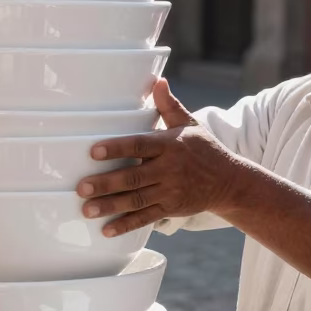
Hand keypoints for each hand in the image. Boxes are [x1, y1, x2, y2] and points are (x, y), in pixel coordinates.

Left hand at [77, 78, 242, 236]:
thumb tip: (158, 81)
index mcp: (170, 146)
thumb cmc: (204, 149)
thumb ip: (169, 105)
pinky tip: (106, 230)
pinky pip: (145, 218)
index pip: (139, 146)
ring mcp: (170, 192)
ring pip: (136, 200)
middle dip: (106, 183)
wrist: (229, 181)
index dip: (117, 148)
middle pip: (133, 177)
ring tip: (86, 209)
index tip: (94, 151)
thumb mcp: (189, 124)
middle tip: (82, 187)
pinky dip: (126, 225)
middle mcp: (169, 170)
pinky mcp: (171, 209)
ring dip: (110, 205)